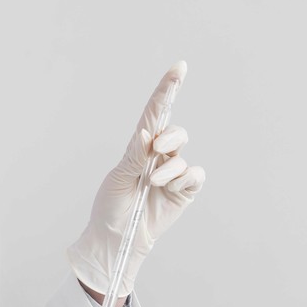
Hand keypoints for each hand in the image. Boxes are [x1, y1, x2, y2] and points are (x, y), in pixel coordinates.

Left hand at [67, 61, 204, 296]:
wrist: (118, 240)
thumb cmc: (111, 208)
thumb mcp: (118, 177)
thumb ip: (135, 154)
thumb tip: (147, 131)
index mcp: (138, 147)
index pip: (155, 112)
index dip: (167, 89)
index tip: (179, 67)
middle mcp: (158, 156)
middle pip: (175, 130)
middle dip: (169, 136)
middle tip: (155, 150)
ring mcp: (173, 173)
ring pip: (182, 154)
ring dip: (168, 168)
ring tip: (153, 183)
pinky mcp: (185, 190)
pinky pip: (195, 174)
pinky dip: (183, 178)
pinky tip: (169, 188)